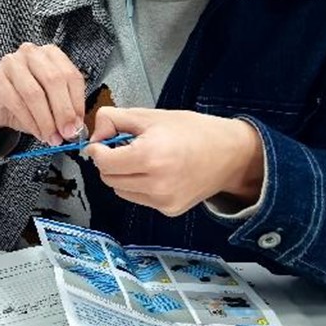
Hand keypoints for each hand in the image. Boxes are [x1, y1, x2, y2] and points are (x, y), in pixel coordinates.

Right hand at [0, 42, 86, 145]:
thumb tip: (77, 128)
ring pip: (35, 93)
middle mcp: (31, 53)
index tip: (78, 125)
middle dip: (63, 111)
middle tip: (67, 133)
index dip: (78, 102)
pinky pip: (17, 103)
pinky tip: (37, 133)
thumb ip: (65, 111)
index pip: (71, 75)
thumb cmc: (25, 100)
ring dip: (46, 120)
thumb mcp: (50, 103)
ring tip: (51, 137)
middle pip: (54, 80)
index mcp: (50, 53)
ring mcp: (11, 63)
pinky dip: (30, 122)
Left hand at [85, 107, 263, 216]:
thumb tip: (94, 135)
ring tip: (143, 159)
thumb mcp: (150, 116)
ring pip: (120, 191)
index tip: (102, 143)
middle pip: (109, 178)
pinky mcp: (169, 209)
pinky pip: (138, 198)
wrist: (231, 154)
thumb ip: (114, 120)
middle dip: (110, 162)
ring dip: (122, 175)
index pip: (104, 162)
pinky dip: (138, 186)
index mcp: (150, 155)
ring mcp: (163, 200)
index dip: (98, 150)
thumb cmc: (193, 131)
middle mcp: (156, 182)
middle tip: (124, 148)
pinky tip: (156, 172)